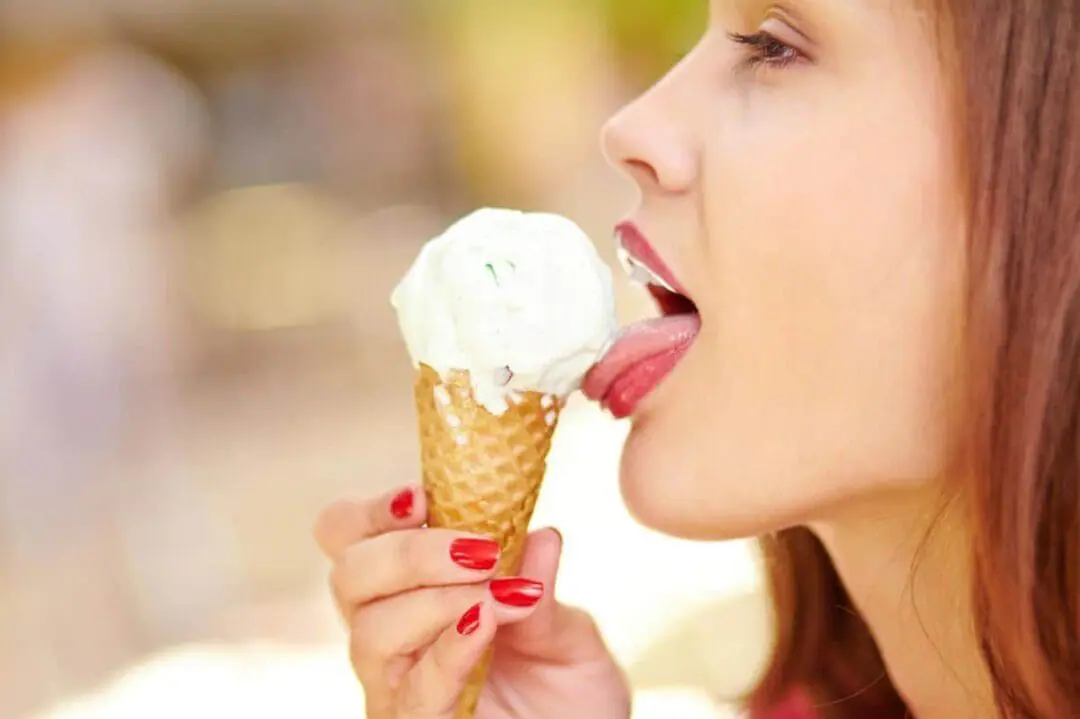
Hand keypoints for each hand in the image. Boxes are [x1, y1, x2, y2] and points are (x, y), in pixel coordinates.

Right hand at [314, 485, 630, 718]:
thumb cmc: (568, 699)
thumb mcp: (569, 636)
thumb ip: (545, 590)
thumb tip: (542, 536)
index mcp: (411, 594)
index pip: (351, 539)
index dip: (372, 513)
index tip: (422, 496)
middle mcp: (391, 640)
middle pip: (348, 577)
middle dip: (409, 552)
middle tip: (481, 550)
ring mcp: (397, 690)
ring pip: (371, 633)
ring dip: (437, 600)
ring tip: (498, 596)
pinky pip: (412, 695)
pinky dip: (447, 652)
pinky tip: (482, 624)